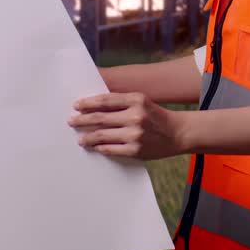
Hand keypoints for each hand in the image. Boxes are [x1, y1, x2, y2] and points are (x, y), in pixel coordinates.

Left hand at [68, 92, 186, 159]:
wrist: (178, 133)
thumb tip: (94, 107)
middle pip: (100, 118)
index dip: (88, 103)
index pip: (105, 100)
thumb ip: (122, 103)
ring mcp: (135, 134)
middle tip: (71, 121)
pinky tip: (95, 146)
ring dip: (87, 137)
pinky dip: (100, 147)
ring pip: (102, 135)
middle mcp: (135, 116)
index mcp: (136, 99)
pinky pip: (111, 149)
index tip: (76, 105)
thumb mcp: (142, 102)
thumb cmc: (156, 116)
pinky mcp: (135, 150)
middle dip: (82, 120)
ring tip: (80, 138)